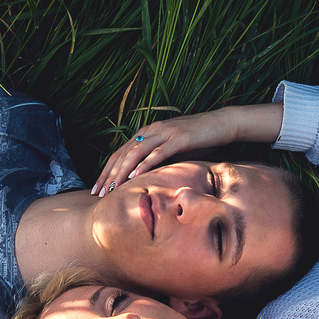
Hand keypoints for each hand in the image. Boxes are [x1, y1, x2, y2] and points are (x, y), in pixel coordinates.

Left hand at [93, 104, 279, 194]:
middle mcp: (151, 131)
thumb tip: (145, 182)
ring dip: (122, 172)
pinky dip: (144, 165)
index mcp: (147, 134)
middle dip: (108, 175)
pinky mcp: (178, 138)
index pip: (120, 153)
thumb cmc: (198, 141)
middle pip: (123, 154)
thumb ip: (158, 162)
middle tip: (98, 193)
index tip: (97, 189)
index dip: (107, 171)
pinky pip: (157, 153)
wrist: (221, 124)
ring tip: (112, 189)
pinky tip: (135, 177)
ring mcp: (164, 133)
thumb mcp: (173, 152)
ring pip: (136, 153)